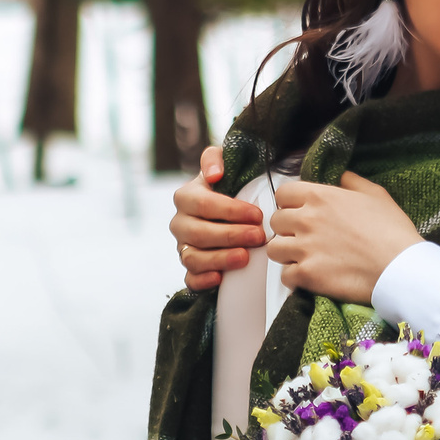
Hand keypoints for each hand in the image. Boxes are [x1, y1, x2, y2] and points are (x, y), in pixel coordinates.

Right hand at [172, 146, 265, 292]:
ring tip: (245, 258)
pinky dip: (202, 281)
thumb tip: (215, 174)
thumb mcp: (223, 166)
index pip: (203, 204)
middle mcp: (180, 223)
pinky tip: (220, 278)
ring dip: (220, 259)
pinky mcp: (190, 268)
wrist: (226, 211)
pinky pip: (189, 279)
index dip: (231, 211)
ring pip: (193, 258)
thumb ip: (215, 158)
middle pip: (199, 233)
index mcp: (185, 197)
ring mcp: (183, 247)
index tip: (258, 215)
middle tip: (259, 236)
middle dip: (231, 235)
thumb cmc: (228, 187)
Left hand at [265, 172, 420, 303]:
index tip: (299, 211)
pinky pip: (285, 276)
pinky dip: (295, 277)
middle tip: (304, 237)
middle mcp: (307, 220)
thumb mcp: (376, 194)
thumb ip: (352, 181)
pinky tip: (310, 275)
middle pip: (275, 221)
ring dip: (287, 253)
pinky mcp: (307, 275)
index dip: (290, 203)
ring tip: (303, 257)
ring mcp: (304, 248)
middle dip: (287, 228)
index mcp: (320, 197)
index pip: (283, 193)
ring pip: (274, 249)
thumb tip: (340, 177)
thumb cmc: (392, 230)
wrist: (399, 267)